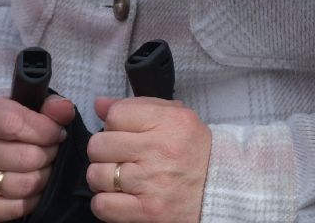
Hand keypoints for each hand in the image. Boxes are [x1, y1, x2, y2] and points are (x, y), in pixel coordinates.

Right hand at [0, 94, 74, 221]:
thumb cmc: (7, 131)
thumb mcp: (25, 109)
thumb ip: (49, 107)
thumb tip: (65, 110)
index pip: (15, 123)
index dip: (46, 130)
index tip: (56, 133)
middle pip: (27, 157)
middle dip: (49, 155)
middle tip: (49, 153)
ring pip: (25, 184)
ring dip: (42, 177)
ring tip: (41, 168)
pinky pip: (15, 208)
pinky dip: (31, 200)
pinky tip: (30, 188)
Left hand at [86, 97, 210, 222]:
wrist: (219, 190)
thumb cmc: (194, 153)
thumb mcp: (178, 119)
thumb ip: (140, 107)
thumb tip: (100, 104)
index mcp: (171, 122)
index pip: (116, 114)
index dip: (115, 124)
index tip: (125, 133)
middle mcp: (161, 150)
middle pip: (99, 145)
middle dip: (105, 151)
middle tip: (122, 156)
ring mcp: (152, 182)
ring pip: (96, 175)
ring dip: (104, 178)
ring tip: (122, 177)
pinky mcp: (146, 210)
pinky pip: (101, 204)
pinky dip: (106, 202)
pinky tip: (122, 196)